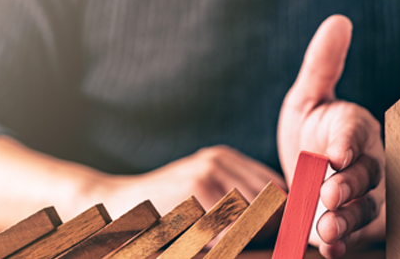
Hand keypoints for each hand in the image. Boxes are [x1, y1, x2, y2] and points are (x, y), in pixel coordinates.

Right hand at [97, 145, 286, 245]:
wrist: (118, 205)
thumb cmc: (164, 210)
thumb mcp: (203, 199)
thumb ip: (238, 204)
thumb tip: (281, 220)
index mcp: (226, 158)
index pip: (276, 185)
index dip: (281, 212)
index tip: (276, 232)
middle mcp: (221, 157)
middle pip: (272, 197)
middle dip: (268, 226)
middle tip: (245, 241)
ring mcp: (210, 167)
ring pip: (254, 211)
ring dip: (245, 234)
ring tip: (216, 238)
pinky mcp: (198, 183)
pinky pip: (231, 221)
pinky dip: (224, 238)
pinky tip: (201, 239)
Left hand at [277, 15, 385, 257]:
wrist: (306, 171)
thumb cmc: (311, 130)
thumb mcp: (308, 98)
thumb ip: (322, 66)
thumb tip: (338, 20)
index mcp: (354, 127)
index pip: (356, 132)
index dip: (348, 142)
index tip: (335, 153)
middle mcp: (366, 162)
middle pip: (367, 175)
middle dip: (349, 186)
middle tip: (329, 194)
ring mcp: (363, 196)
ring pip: (365, 209)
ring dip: (347, 220)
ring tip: (325, 229)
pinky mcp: (353, 225)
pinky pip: (355, 236)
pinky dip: (343, 244)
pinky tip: (327, 249)